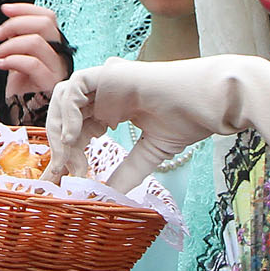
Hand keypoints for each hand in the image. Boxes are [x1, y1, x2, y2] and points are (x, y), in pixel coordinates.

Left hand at [0, 3, 68, 105]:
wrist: (25, 114)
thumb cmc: (24, 86)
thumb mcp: (20, 56)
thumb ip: (19, 38)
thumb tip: (9, 20)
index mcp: (54, 45)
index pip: (47, 17)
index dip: (25, 9)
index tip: (4, 9)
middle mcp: (59, 54)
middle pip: (44, 24)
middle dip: (15, 24)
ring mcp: (57, 69)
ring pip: (35, 42)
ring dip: (8, 46)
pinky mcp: (50, 83)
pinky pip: (32, 64)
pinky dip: (12, 60)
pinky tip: (1, 64)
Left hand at [44, 55, 269, 191]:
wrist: (209, 102)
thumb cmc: (188, 120)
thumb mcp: (150, 153)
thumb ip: (128, 172)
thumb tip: (108, 197)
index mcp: (112, 109)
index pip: (79, 129)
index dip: (69, 153)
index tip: (67, 179)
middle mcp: (105, 94)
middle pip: (65, 115)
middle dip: (60, 145)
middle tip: (65, 172)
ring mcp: (107, 82)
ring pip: (64, 99)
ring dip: (60, 127)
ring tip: (69, 155)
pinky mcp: (110, 73)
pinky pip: (74, 87)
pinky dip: (69, 111)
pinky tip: (74, 137)